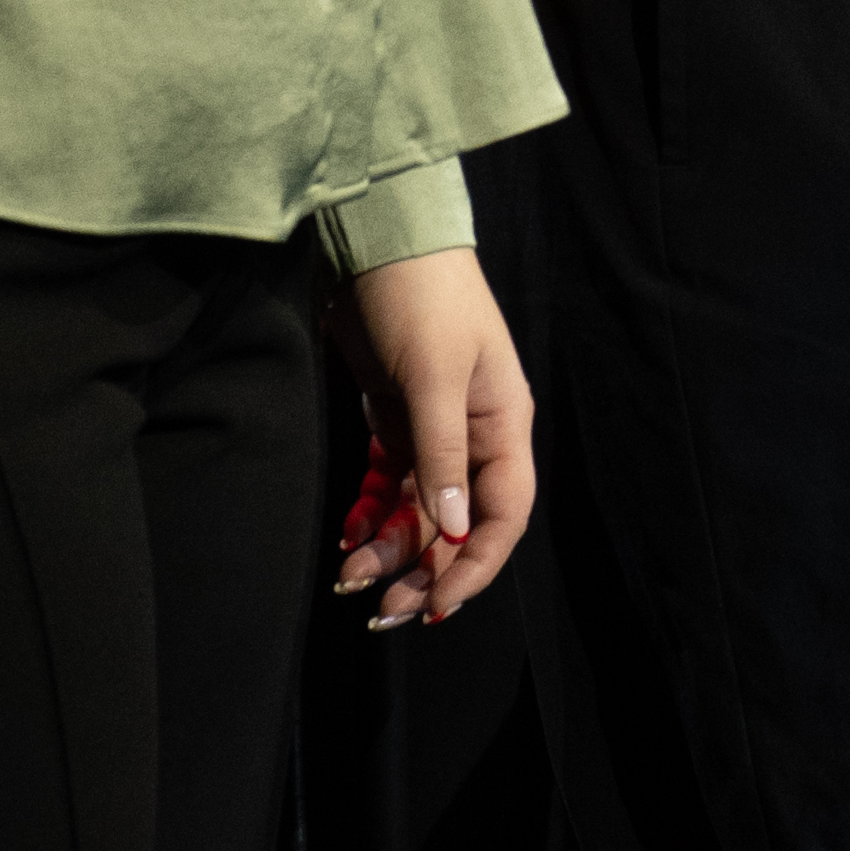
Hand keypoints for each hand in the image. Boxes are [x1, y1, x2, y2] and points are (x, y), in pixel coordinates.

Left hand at [339, 246, 537, 621]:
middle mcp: (474, 436)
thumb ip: (442, 454)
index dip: (475, 565)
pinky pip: (391, 489)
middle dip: (424, 571)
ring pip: (420, 514)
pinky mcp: (398, 423)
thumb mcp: (433, 375)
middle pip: (458, 525)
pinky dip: (371, 516)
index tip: (438, 604)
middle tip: (383, 611)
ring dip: (389, 549)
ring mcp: (435, 431)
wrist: (378, 240)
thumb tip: (452, 532)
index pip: (503, 514)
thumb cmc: (420, 297)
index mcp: (502, 423)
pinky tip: (346, 535)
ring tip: (349, 574)